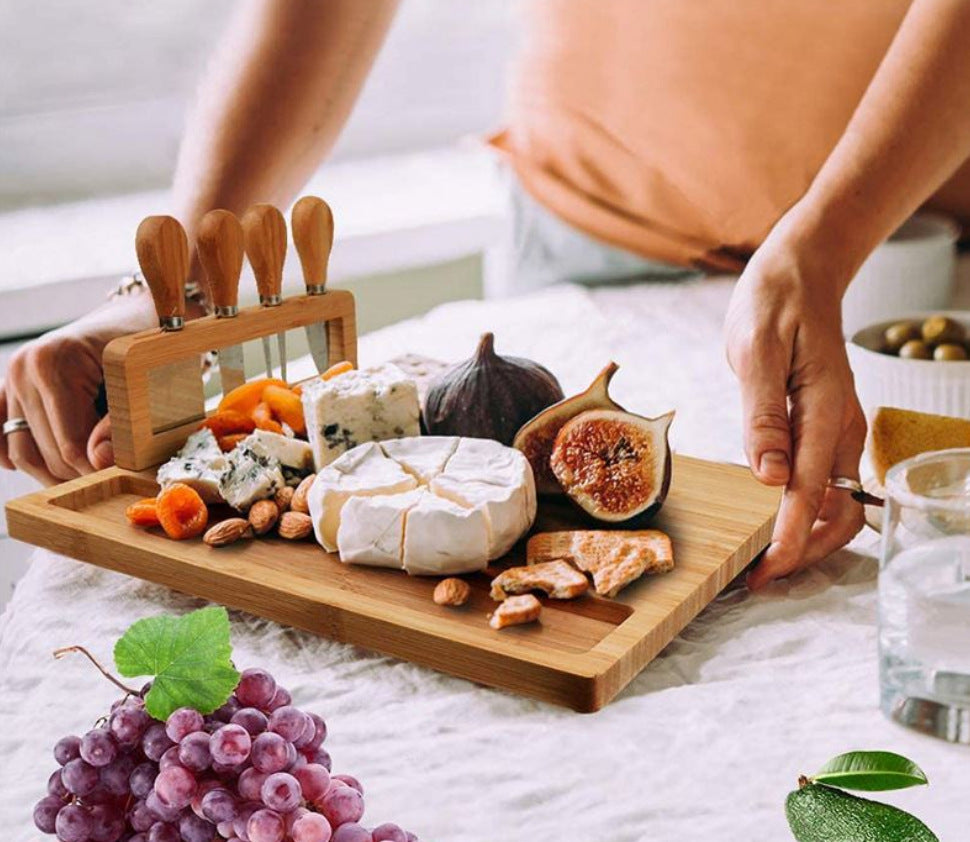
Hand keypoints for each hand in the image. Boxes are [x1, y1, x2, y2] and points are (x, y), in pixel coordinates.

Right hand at [0, 293, 156, 484]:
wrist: (131, 319)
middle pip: (44, 451)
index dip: (94, 471)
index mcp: (55, 362)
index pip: (69, 443)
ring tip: (84, 481)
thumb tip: (97, 461)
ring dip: (51, 473)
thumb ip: (122, 422)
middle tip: (106, 484)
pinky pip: (2, 433)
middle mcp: (24, 368)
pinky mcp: (8, 387)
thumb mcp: (142, 381)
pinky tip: (47, 469)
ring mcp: (11, 377)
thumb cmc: (144, 349)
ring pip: (21, 450)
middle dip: (76, 474)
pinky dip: (20, 455)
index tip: (118, 480)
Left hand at [725, 218, 865, 587]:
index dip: (787, 539)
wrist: (800, 274)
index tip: (763, 571)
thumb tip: (769, 476)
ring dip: (802, 537)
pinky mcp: (824, 428)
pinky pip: (821, 483)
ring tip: (758, 561)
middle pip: (836, 512)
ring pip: (833, 503)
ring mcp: (836, 429)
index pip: (809, 491)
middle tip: (755, 577)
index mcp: (823, 410)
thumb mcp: (755, 351)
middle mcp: (839, 427)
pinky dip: (800, 513)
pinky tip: (769, 522)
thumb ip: (762, 414)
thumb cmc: (774, 304)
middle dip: (801, 551)